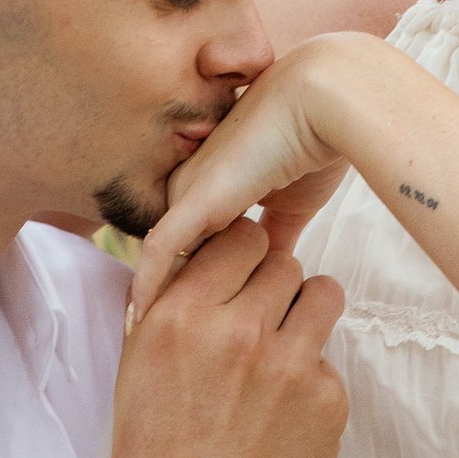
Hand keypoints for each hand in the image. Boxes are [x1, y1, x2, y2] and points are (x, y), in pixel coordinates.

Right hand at [102, 219, 346, 457]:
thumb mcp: (135, 371)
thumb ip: (169, 306)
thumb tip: (199, 253)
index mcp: (180, 317)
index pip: (237, 236)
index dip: (239, 255)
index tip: (236, 276)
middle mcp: (238, 331)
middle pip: (282, 260)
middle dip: (270, 285)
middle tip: (256, 323)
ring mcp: (291, 366)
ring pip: (323, 294)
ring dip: (304, 314)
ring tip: (280, 354)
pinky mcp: (329, 401)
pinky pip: (329, 361)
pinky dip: (310, 380)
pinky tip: (280, 419)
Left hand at [129, 42, 351, 321]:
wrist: (321, 106)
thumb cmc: (314, 145)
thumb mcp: (291, 204)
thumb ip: (275, 236)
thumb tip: (276, 269)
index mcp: (210, 187)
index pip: (188, 245)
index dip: (183, 286)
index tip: (177, 328)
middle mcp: (188, 188)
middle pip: (167, 257)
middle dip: (159, 302)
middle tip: (145, 351)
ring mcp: (186, 194)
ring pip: (156, 257)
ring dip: (148, 300)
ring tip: (137, 347)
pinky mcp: (194, 201)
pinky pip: (161, 252)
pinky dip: (148, 286)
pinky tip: (138, 323)